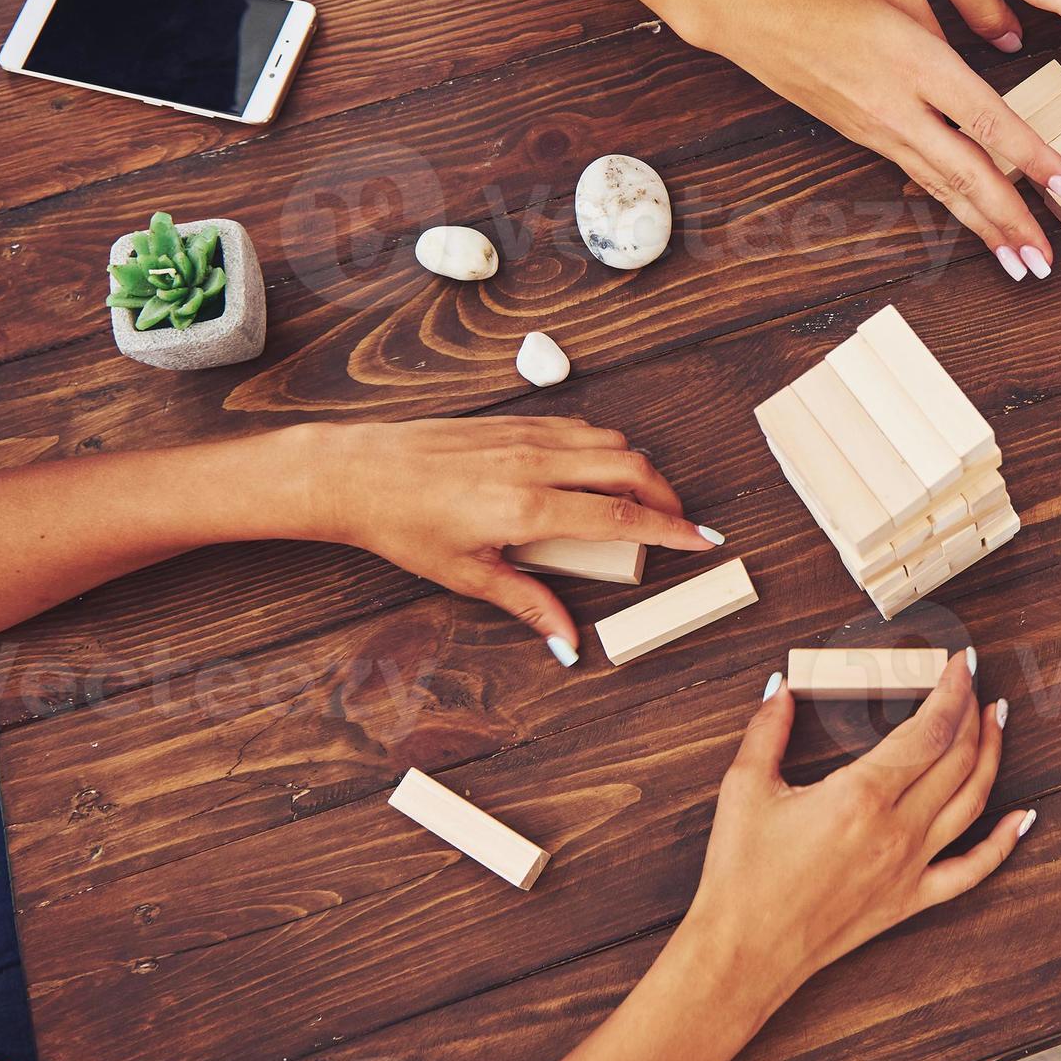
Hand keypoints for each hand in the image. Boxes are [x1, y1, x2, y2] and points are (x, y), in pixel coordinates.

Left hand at [294, 417, 717, 661]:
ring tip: (642, 501)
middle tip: (679, 523)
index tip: (701, 539)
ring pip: (609, 441)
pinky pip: (579, 429)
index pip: (619, 515)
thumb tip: (567, 639)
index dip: (669, 528)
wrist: (359, 472)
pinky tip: (597, 472)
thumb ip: (527, 603)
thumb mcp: (466, 574)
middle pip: (629, 469)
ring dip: (637, 469)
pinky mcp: (513, 420)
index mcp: (526, 506)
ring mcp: (525, 435)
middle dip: (666, 496)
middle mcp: (533, 462)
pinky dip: (603, 449)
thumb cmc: (403, 524)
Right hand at [676, 651, 1027, 1022]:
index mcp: (861, 795)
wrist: (743, 951)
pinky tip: (1022, 818)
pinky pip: (972, 870)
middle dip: (973, 712)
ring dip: (992, 756)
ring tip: (997, 722)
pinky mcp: (909, 900)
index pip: (929, 729)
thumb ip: (767, 730)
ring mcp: (909, 867)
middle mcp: (896, 829)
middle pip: (957, 758)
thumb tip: (779, 687)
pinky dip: (1003, 842)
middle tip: (973, 683)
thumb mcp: (745, 788)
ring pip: (972, 802)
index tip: (960, 664)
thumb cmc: (742, 874)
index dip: (953, 690)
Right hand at [691, 0, 1060, 278]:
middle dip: (1010, 220)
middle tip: (1046, 259)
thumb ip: (947, 43)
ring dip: (984, 228)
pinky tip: (976, 226)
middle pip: (966, 173)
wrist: (754, 17)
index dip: (1032, 158)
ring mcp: (880, 130)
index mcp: (918, 62)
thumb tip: (973, 80)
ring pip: (943, 187)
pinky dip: (952, 205)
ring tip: (1020, 263)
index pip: (987, 118)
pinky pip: (919, 177)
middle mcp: (900, 107)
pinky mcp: (865, 139)